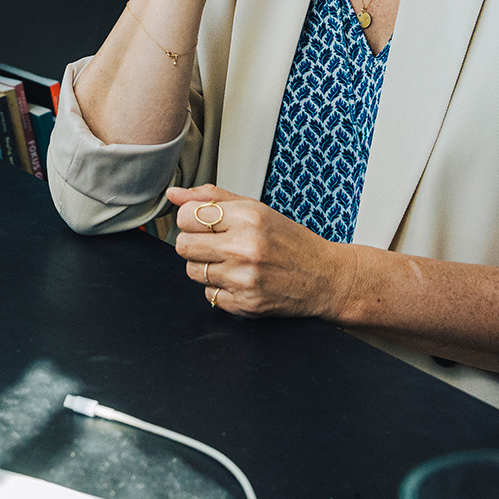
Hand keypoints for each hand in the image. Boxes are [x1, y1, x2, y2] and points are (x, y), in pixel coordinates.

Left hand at [170, 184, 347, 318]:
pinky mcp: (246, 304)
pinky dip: (219, 288)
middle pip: (183, 246)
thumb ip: (212, 198)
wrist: (325, 277)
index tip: (202, 222)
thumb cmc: (290, 240)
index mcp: (247, 217)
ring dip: (205, 267)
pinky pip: (209, 295)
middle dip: (194, 243)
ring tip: (230, 261)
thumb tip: (174, 195)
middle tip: (214, 243)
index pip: (186, 216)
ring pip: (192, 271)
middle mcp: (245, 247)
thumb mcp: (255, 208)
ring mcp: (244, 278)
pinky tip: (240, 279)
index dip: (190, 219)